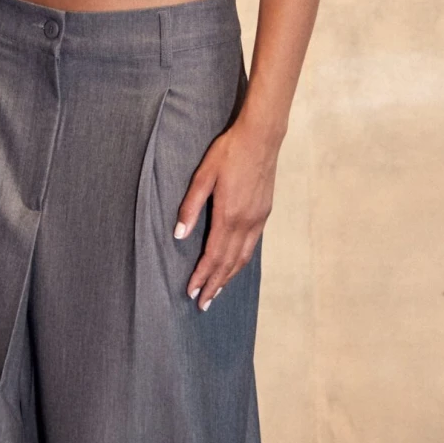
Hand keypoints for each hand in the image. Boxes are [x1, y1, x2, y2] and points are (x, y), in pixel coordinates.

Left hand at [173, 115, 279, 310]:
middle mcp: (246, 222)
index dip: (202, 276)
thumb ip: (190, 207)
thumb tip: (179, 235)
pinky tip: (234, 266)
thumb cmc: (228, 152)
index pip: (213, 255)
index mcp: (228, 214)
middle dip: (214, 285)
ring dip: (228, 277)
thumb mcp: (203, 176)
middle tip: (203, 304)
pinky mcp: (264, 213)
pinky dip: (241, 262)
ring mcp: (258, 219)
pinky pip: (251, 246)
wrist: (261, 138)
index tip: (191, 292)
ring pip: (242, 257)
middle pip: (228, 263)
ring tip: (217, 293)